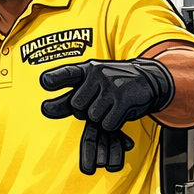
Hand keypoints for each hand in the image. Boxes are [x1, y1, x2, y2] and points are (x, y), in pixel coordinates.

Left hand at [39, 59, 173, 174]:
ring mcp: (112, 85)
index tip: (45, 82)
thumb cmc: (114, 84)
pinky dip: (112, 124)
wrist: (149, 79)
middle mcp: (98, 74)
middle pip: (77, 107)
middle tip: (100, 103)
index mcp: (88, 69)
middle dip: (85, 112)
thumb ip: (70, 97)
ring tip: (111, 107)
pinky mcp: (124, 99)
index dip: (55, 78)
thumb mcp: (92, 84)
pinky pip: (108, 124)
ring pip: (93, 117)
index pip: (68, 73)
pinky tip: (119, 112)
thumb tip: (45, 109)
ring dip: (101, 118)